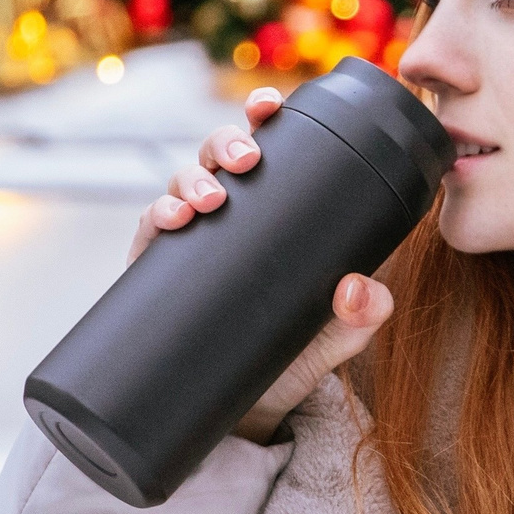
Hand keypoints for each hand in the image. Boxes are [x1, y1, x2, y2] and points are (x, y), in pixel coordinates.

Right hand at [127, 84, 395, 442]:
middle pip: (223, 153)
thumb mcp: (338, 335)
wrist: (246, 408)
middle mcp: (235, 214)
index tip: (270, 105)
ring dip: (195, 177)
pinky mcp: (160, 267)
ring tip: (211, 199)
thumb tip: (360, 288)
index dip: (266, 117)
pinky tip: (171, 219)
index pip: (275, 149)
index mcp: (279, 210)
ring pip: (186, 181)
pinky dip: (158, 213)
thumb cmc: (297, 355)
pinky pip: (151, 226)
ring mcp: (196, 238)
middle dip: (229, 141)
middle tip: (248, 159)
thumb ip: (362, 315)